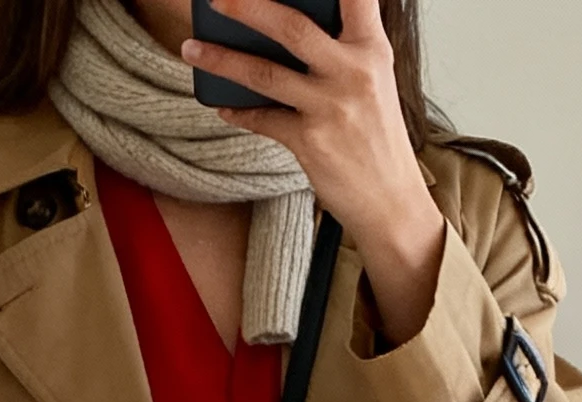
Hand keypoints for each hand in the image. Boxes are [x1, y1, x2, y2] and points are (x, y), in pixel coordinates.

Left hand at [180, 0, 445, 343]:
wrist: (390, 202)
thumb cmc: (376, 136)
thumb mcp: (373, 80)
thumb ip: (343, 47)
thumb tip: (285, 27)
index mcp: (372, 48)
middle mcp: (353, 72)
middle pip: (292, 26)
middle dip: (247, 6)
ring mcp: (330, 107)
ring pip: (265, 73)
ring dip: (221, 59)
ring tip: (191, 47)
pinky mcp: (310, 142)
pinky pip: (263, 119)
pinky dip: (239, 111)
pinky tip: (222, 105)